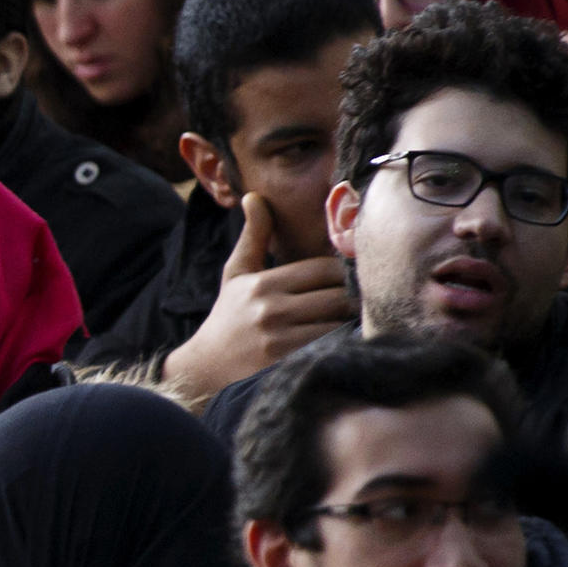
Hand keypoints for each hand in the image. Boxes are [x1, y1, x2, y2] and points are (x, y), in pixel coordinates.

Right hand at [159, 201, 351, 402]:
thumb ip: (253, 236)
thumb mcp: (235, 275)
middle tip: (364, 301)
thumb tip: (253, 196)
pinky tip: (346, 343)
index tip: (350, 279)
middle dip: (353, 298)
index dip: (344, 273)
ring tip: (357, 322)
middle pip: (338, 296)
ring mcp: (278, 340)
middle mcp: (270, 310)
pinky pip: (330, 347)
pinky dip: (343, 343)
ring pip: (338, 323)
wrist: (203, 370)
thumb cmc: (227, 318)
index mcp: (262, 284)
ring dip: (352, 322)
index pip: (325, 269)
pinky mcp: (286, 364)